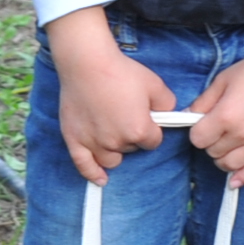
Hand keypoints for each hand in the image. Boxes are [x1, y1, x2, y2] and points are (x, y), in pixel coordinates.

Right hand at [46, 7, 172, 185]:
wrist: (87, 64)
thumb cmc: (122, 73)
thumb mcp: (156, 85)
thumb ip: (168, 104)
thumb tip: (168, 115)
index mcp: (139, 131)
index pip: (153, 142)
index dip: (152, 129)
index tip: (147, 117)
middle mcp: (116, 142)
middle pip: (132, 149)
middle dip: (133, 136)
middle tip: (126, 114)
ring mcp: (93, 144)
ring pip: (111, 159)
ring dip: (117, 150)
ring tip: (115, 132)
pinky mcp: (74, 141)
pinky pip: (84, 166)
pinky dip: (92, 174)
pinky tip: (100, 180)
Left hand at [186, 9, 243, 186]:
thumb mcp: (223, 79)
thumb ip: (203, 102)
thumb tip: (187, 117)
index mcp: (226, 116)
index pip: (198, 139)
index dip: (198, 131)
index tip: (205, 122)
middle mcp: (241, 134)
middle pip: (213, 152)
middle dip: (212, 141)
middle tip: (220, 128)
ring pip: (230, 165)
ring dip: (224, 158)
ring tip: (228, 145)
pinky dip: (243, 177)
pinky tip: (234, 180)